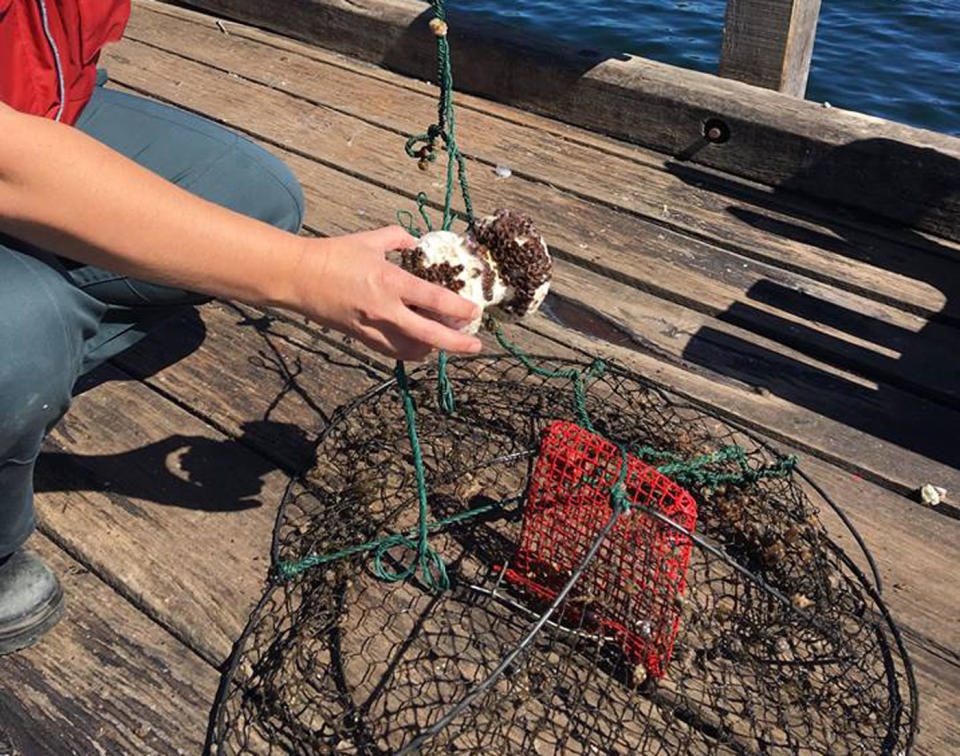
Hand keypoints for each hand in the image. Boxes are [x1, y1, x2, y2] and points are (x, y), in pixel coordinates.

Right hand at [289, 226, 482, 360]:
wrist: (298, 277)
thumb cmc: (334, 255)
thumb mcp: (371, 240)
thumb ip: (399, 239)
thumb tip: (416, 243)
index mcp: (391, 282)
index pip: (435, 300)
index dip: (460, 309)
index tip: (475, 312)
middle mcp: (385, 310)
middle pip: (430, 336)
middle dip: (457, 343)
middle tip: (475, 344)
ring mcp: (373, 328)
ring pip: (413, 350)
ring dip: (434, 347)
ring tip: (446, 338)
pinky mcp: (361, 338)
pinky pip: (393, 351)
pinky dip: (411, 350)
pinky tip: (420, 344)